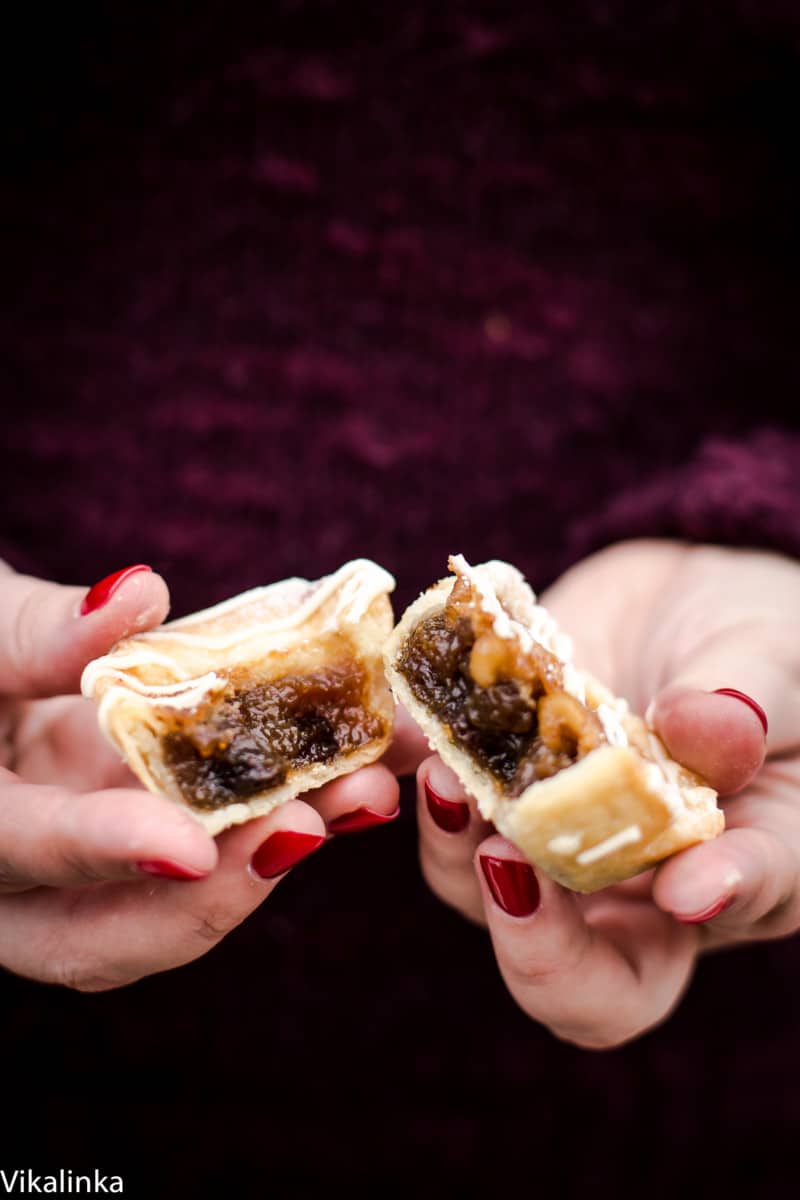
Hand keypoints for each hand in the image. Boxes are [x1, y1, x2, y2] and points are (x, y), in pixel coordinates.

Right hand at [0, 562, 398, 990]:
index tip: (190, 844)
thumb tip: (133, 595)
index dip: (103, 850)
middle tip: (308, 825)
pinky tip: (361, 770)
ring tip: (363, 791)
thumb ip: (35, 630)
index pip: (21, 849)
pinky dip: (288, 817)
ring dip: (273, 856)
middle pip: (103, 935)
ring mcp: (88, 871)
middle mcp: (20, 879)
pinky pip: (216, 852)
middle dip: (218, 890)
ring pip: (172, 908)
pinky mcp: (145, 840)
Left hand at [411, 540, 799, 1046]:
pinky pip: (436, 805)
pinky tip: (408, 734)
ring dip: (456, 849)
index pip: (734, 904)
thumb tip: (702, 722)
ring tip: (446, 780)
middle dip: (538, 942)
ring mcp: (549, 839)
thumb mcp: (771, 659)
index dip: (715, 902)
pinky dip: (413, 778)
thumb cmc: (760, 648)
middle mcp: (636, 883)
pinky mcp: (486, 782)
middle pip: (585, 975)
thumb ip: (747, 698)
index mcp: (739, 866)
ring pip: (485, 892)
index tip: (689, 886)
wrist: (682, 606)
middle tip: (513, 865)